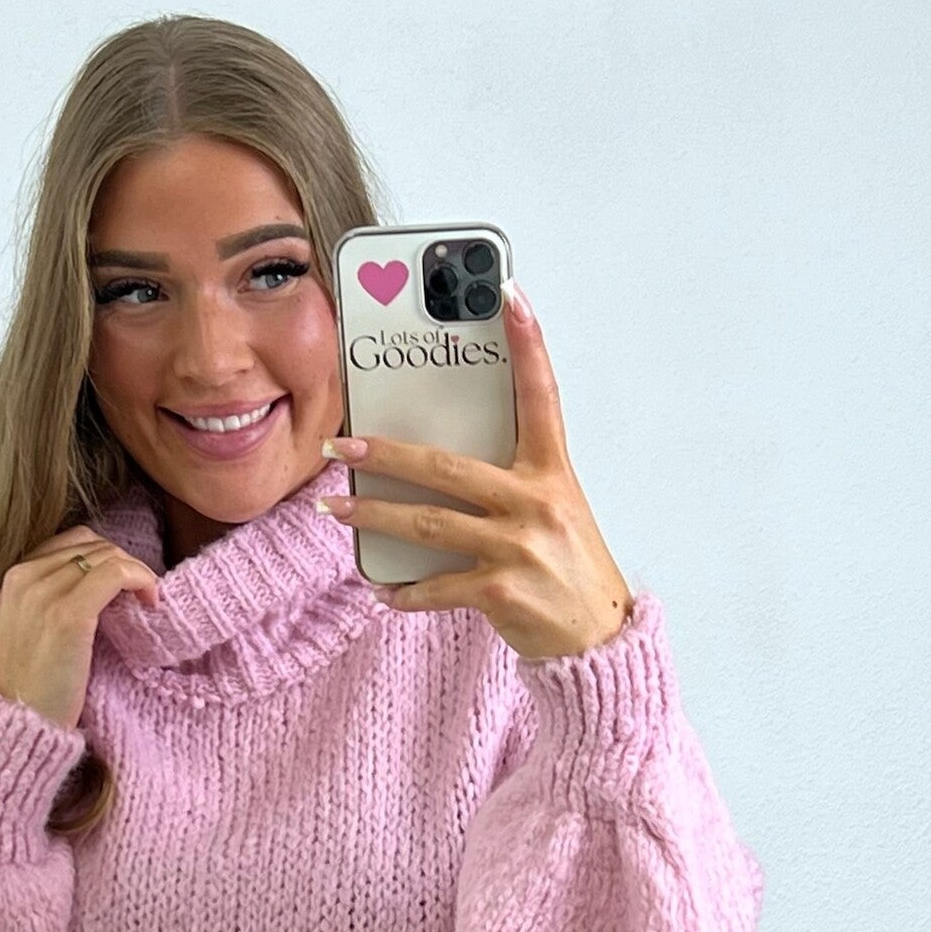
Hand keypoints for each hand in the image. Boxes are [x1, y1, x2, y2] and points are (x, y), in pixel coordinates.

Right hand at [0, 526, 159, 731]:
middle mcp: (26, 577)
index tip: (123, 586)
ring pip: (108, 554)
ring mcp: (46, 593)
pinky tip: (151, 602)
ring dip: (137, 572)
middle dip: (124, 563)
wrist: (16, 722)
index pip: (71, 542)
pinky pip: (117, 574)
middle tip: (142, 594)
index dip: (106, 557)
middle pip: (93, 544)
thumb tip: (97, 587)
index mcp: (14, 578)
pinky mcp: (69, 614)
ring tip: (148, 600)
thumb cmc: (29, 687)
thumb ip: (49, 601)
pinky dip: (142, 580)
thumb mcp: (28, 630)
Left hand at [318, 280, 634, 660]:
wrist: (596, 638)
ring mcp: (518, 547)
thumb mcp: (553, 509)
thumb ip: (508, 480)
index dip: (528, 343)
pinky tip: (379, 588)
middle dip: (385, 454)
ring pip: (426, 523)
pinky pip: (435, 586)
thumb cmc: (568, 567)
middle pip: (445, 466)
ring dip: (372, 516)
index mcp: (552, 472)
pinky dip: (402, 591)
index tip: (509, 294)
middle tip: (341, 443)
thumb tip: (438, 464)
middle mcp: (536, 502)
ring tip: (334, 508)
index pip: (541, 395)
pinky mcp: (501, 591)